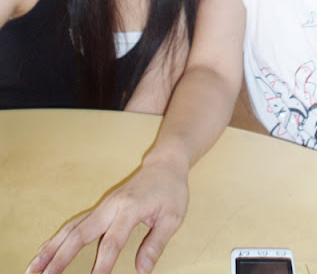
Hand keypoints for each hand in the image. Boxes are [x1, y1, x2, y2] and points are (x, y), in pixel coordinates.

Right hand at [26, 155, 188, 273]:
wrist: (164, 164)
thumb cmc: (171, 190)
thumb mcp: (173, 217)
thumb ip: (156, 243)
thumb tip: (143, 271)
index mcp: (130, 208)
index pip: (113, 240)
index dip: (103, 263)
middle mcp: (111, 206)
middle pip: (81, 234)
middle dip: (62, 257)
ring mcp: (103, 207)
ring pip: (71, 228)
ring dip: (51, 249)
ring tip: (32, 269)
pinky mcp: (99, 209)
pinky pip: (74, 225)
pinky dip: (57, 240)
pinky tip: (44, 254)